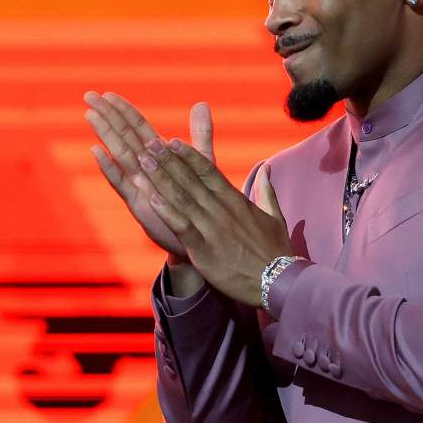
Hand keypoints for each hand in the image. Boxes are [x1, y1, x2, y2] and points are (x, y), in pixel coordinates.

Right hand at [83, 91, 215, 259]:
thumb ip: (200, 134)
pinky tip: (96, 152)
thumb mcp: (202, 163)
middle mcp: (145, 168)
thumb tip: (201, 103)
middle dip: (107, 115)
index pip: (138, 127)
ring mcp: (139, 184)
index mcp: (158, 156)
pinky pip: (121, 183)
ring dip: (105, 134)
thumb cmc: (198, 198)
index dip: (123, 110)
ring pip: (120, 154)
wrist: (200, 235)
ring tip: (90, 115)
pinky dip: (109, 167)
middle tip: (88, 95)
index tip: (106, 93)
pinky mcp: (139, 203)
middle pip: (124, 136)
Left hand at [132, 131, 291, 307]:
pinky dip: (167, 212)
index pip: (209, 172)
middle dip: (169, 161)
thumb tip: (266, 168)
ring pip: (183, 199)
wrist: (279, 281)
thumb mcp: (275, 215)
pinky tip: (152, 200)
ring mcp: (212, 229)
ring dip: (162, 179)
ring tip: (143, 163)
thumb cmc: (277, 250)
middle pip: (191, 180)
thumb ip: (266, 190)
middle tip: (149, 143)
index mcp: (236, 201)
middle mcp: (222, 210)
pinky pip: (183, 227)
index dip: (189, 156)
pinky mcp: (205, 250)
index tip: (172, 141)